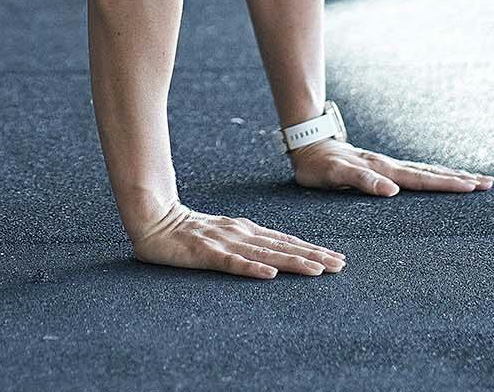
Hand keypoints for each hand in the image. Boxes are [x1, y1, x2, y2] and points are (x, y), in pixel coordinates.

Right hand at [127, 200, 346, 280]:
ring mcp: (224, 243)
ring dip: (292, 262)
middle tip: (340, 265)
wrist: (153, 220)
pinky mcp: (206, 254)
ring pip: (264, 255)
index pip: (285, 241)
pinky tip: (269, 274)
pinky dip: (252, 268)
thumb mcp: (223, 235)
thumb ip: (246, 244)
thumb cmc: (188, 232)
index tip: (336, 258)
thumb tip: (273, 256)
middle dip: (313, 256)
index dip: (312, 249)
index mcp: (245, 230)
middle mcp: (240, 234)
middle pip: (282, 247)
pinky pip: (232, 263)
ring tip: (317, 270)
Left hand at [288, 138, 493, 195]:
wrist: (307, 146)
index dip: (447, 184)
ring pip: (427, 170)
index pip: (422, 179)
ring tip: (477, 179)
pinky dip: (434, 174)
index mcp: (384, 170)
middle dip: (461, 178)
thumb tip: (392, 191)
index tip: (473, 186)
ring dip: (452, 174)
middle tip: (490, 183)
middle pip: (432, 173)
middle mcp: (390, 166)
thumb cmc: (318, 166)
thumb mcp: (336, 175)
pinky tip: (441, 177)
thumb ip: (362, 181)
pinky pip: (416, 172)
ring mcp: (388, 166)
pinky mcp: (383, 167)